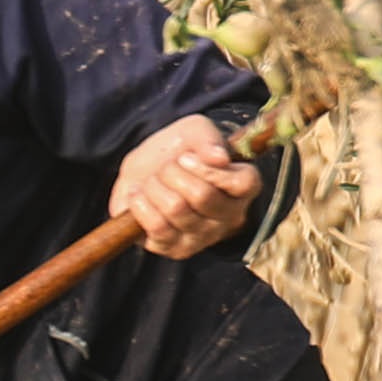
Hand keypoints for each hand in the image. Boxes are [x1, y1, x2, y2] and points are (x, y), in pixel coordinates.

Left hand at [117, 113, 262, 259]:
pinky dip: (140, 205)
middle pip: (202, 196)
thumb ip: (207, 138)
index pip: (242, 183)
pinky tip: (139, 196)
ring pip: (176, 209)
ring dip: (154, 187)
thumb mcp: (194, 131)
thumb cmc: (179, 150)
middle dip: (172, 172)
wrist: (146, 169)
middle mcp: (228, 216)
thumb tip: (219, 158)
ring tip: (152, 181)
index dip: (208, 168)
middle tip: (166, 167)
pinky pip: (157, 228)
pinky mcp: (174, 249)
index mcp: (242, 186)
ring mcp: (202, 237)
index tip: (185, 157)